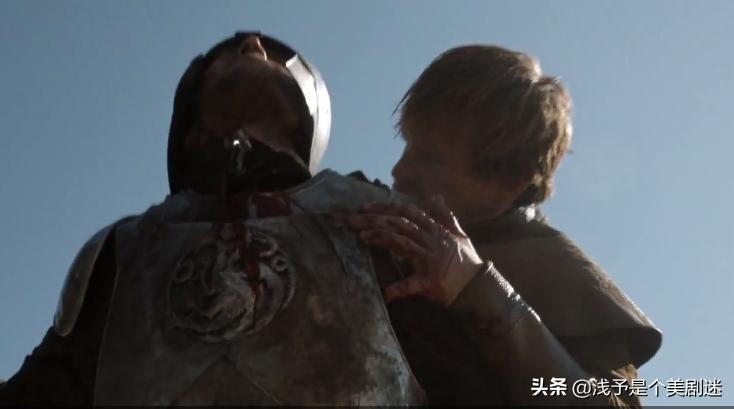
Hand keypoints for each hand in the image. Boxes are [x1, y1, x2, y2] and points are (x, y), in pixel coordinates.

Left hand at [348, 195, 483, 306]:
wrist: (478, 287)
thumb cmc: (466, 261)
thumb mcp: (458, 235)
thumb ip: (445, 216)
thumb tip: (436, 196)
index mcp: (436, 230)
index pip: (407, 213)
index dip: (386, 208)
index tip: (365, 207)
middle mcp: (431, 241)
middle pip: (400, 225)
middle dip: (375, 220)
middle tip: (353, 220)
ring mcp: (430, 261)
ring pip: (403, 244)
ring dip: (381, 239)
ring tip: (362, 237)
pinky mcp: (431, 282)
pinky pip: (412, 285)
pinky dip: (398, 289)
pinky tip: (385, 292)